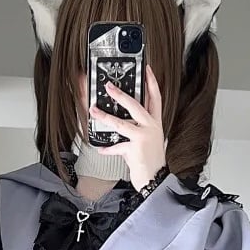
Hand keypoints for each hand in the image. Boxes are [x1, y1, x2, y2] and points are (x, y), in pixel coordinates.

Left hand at [89, 64, 167, 191]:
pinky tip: (100, 148)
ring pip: (121, 123)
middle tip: (109, 86)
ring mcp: (143, 138)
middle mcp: (151, 128)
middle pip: (136, 105)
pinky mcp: (135, 149)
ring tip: (94, 110)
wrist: (155, 180)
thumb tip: (118, 120)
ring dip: (105, 117)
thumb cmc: (150, 160)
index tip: (147, 69)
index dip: (152, 82)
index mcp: (155, 123)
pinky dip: (107, 148)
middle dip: (121, 94)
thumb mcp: (147, 140)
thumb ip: (136, 129)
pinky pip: (116, 146)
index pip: (156, 98)